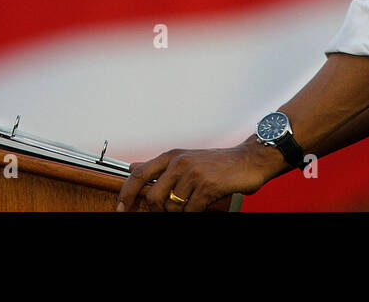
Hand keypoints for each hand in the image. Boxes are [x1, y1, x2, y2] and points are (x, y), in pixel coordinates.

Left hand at [116, 139, 282, 211]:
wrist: (247, 160)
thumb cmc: (216, 163)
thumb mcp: (184, 158)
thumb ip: (160, 165)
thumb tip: (133, 166)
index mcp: (171, 156)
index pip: (139, 174)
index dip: (126, 193)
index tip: (120, 208)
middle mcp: (179, 162)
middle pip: (153, 197)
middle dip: (159, 210)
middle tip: (172, 210)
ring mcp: (192, 173)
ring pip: (172, 207)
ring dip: (180, 212)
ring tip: (193, 202)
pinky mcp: (206, 186)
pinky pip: (190, 211)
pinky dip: (194, 212)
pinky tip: (203, 204)